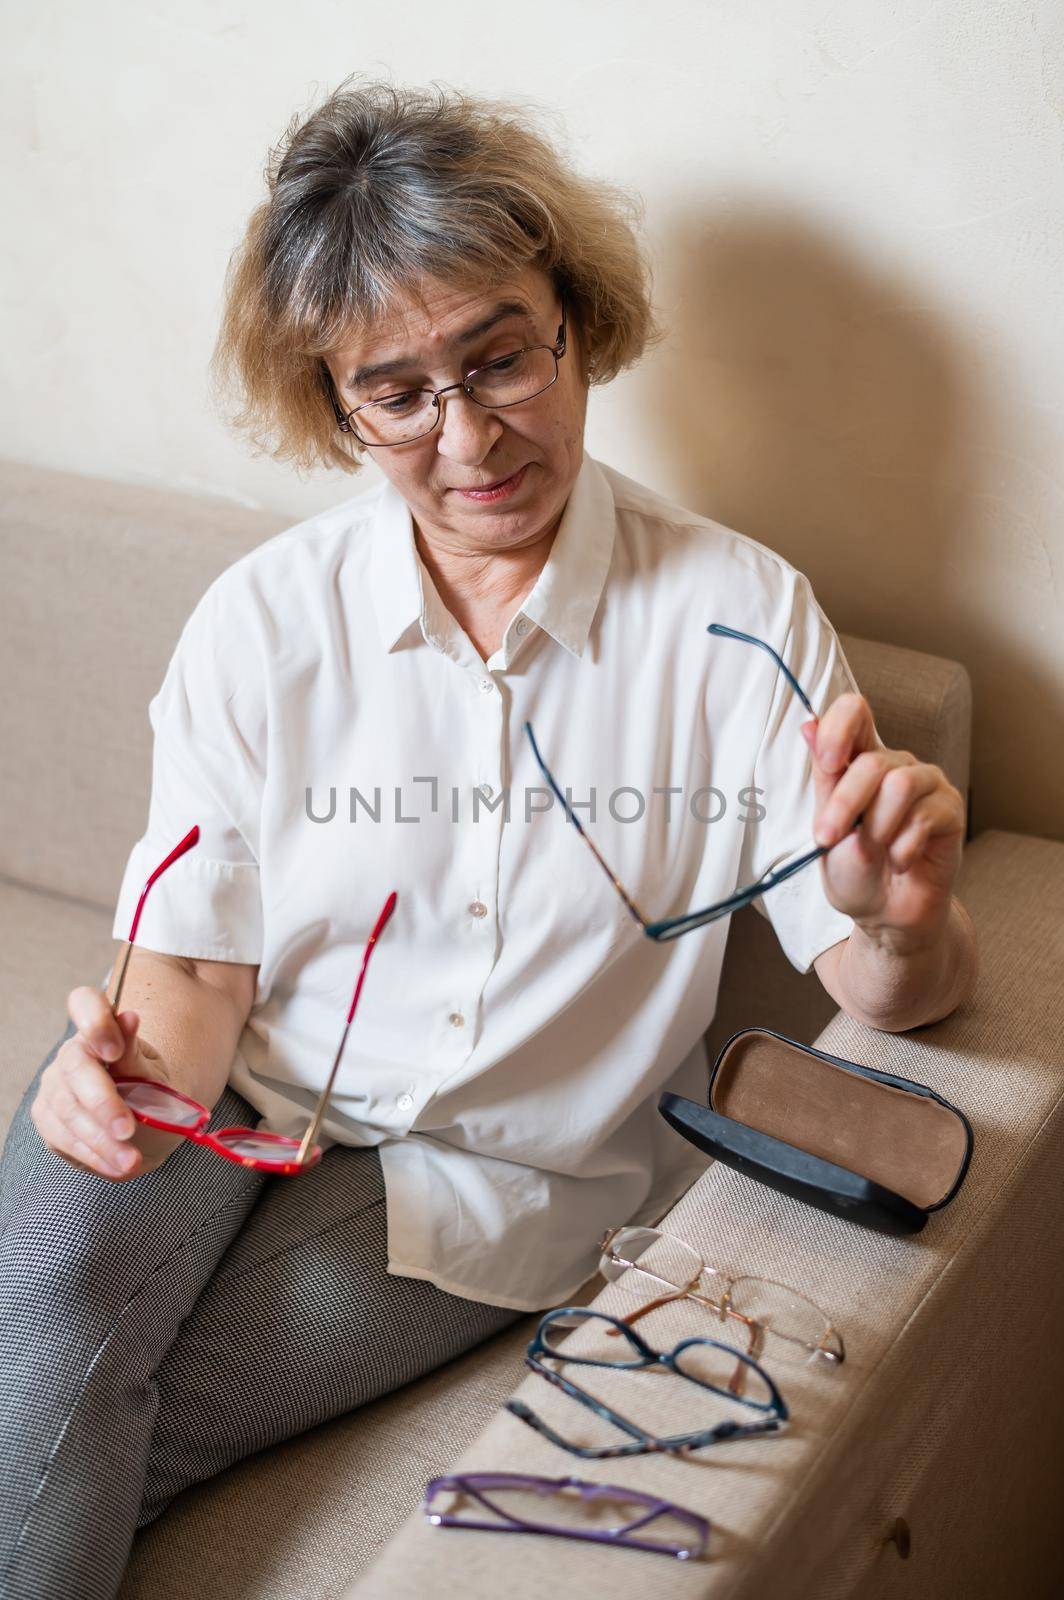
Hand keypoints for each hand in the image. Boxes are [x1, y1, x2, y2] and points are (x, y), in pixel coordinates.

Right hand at [30, 986, 181, 1180]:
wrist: (145, 1126)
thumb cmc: (149, 1091)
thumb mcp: (151, 1072)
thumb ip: (134, 1050)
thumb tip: (129, 1015)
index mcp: (100, 1030)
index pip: (84, 1002)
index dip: (94, 1021)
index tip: (114, 1050)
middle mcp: (71, 1054)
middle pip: (75, 1068)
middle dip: (102, 1102)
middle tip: (129, 1129)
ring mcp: (53, 1087)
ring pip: (68, 1110)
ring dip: (101, 1140)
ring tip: (132, 1160)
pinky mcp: (47, 1119)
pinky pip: (64, 1138)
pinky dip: (93, 1155)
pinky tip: (117, 1166)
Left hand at [799, 692, 965, 947]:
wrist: (884, 913)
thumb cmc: (854, 869)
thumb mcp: (827, 826)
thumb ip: (825, 778)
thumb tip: (808, 724)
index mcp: (861, 759)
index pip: (855, 711)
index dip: (840, 728)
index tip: (828, 763)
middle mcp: (896, 764)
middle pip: (873, 762)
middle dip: (844, 806)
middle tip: (828, 839)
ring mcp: (928, 784)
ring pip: (900, 785)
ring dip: (877, 829)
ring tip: (875, 853)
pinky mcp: (950, 810)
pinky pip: (924, 817)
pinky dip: (902, 849)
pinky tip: (900, 862)